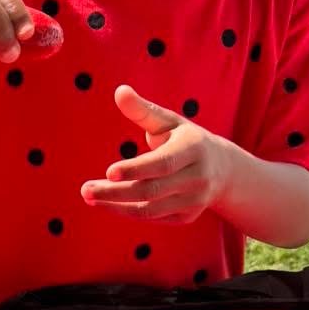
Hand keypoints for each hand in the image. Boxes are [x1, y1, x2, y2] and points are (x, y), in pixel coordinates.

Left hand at [80, 85, 235, 224]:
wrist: (223, 169)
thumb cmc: (184, 138)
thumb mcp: (168, 121)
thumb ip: (142, 110)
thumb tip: (119, 90)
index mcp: (194, 148)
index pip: (162, 163)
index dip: (136, 169)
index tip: (108, 172)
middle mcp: (198, 177)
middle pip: (152, 190)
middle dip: (115, 192)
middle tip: (85, 190)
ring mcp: (194, 200)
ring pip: (150, 209)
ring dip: (116, 206)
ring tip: (89, 198)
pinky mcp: (187, 216)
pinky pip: (152, 218)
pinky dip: (127, 213)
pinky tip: (106, 204)